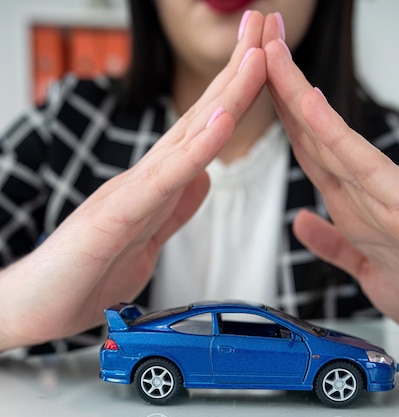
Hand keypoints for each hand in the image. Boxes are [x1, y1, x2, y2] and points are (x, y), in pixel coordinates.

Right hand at [0, 13, 268, 349]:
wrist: (34, 308)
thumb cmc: (82, 278)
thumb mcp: (145, 243)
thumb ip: (173, 210)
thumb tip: (202, 181)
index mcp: (154, 188)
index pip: (202, 134)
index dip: (235, 95)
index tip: (264, 58)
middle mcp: (143, 180)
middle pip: (199, 121)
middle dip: (237, 72)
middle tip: (266, 23)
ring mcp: (129, 193)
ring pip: (186, 140)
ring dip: (225, 96)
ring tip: (256, 53)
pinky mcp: (115, 216)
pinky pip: (163, 180)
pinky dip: (195, 151)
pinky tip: (221, 121)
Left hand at [264, 37, 398, 334]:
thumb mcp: (363, 268)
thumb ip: (331, 242)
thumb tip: (301, 220)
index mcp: (351, 204)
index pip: (307, 147)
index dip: (280, 113)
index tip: (254, 82)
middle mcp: (362, 192)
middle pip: (309, 130)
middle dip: (279, 84)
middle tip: (256, 35)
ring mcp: (381, 194)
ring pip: (326, 135)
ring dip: (294, 92)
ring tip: (271, 47)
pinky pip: (358, 163)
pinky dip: (331, 132)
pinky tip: (308, 102)